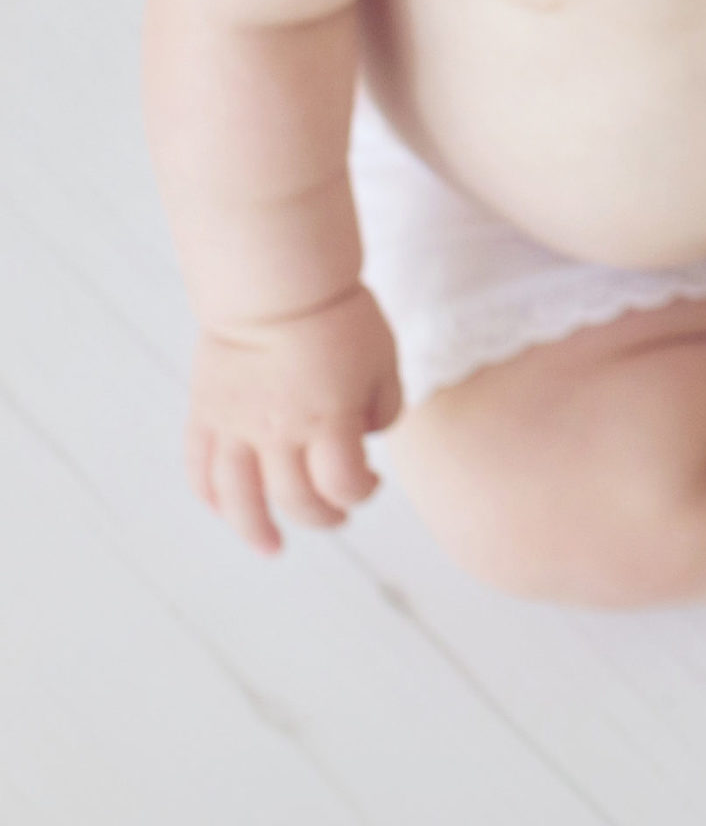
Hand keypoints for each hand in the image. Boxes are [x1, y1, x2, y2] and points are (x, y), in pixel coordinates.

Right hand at [186, 284, 402, 552]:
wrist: (275, 279)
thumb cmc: (338, 315)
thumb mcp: (383, 358)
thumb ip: (384, 407)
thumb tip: (366, 439)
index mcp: (328, 420)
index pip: (343, 484)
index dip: (361, 493)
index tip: (371, 482)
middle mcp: (279, 432)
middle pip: (297, 500)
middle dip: (323, 516)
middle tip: (336, 513)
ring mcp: (236, 426)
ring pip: (238, 500)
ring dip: (255, 530)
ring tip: (272, 545)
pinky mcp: (206, 412)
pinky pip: (200, 467)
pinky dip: (210, 496)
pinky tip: (227, 508)